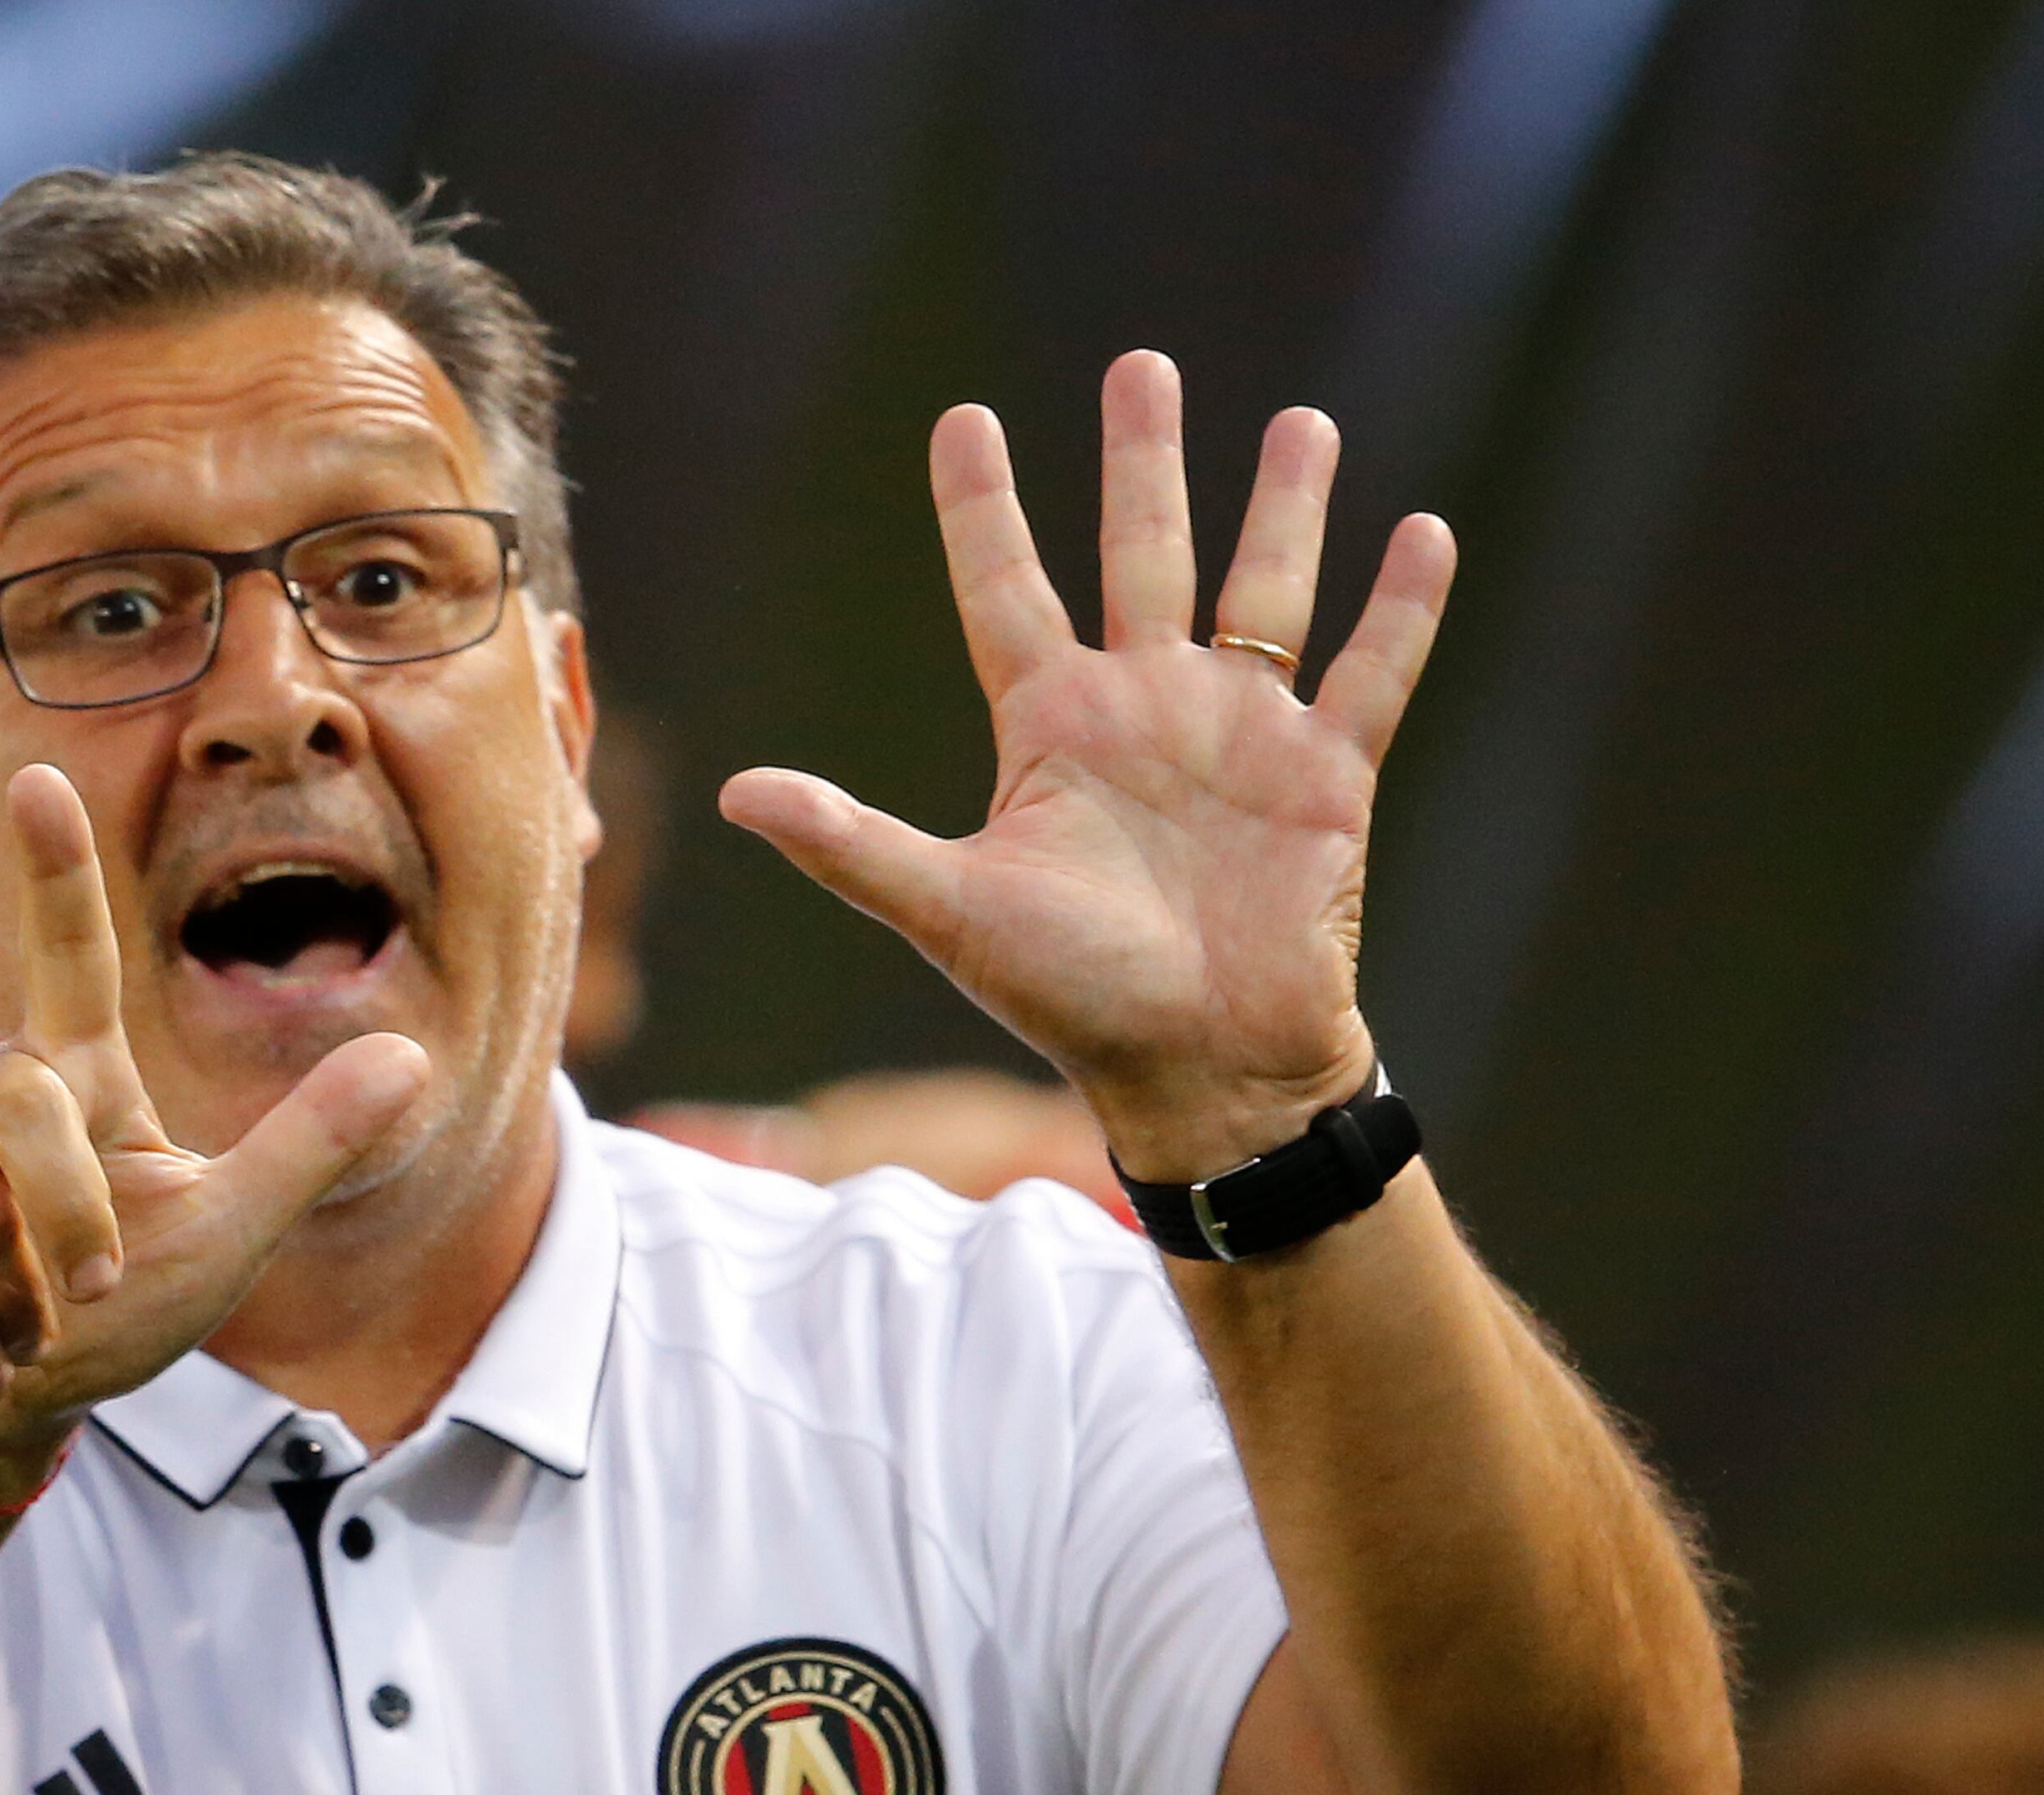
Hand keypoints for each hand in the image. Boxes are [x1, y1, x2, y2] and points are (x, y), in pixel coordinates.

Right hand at [0, 764, 429, 1508]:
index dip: (56, 868)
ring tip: (20, 1326)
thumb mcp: (227, 1233)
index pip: (68, 950)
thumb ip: (307, 1146)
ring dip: (10, 1295)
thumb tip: (413, 1058)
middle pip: (18, 1103)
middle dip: (66, 1217)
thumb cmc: (104, 1317)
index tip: (39, 780)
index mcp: (70, 1070)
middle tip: (89, 1296)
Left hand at [720, 352, 1452, 1181]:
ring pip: (1265, 589)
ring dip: (1283, 506)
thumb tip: (731, 794)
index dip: (982, 505)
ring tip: (1301, 419)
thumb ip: (849, 844)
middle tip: (1141, 363)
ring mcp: (1242, 735)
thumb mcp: (950, 911)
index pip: (1005, 587)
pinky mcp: (1326, 777)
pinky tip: (1424, 531)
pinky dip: (1399, 608)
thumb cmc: (1069, 999)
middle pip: (1143, 555)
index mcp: (1051, 728)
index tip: (964, 414)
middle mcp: (1146, 709)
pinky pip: (1370, 673)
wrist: (1200, 1071)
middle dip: (1143, 462)